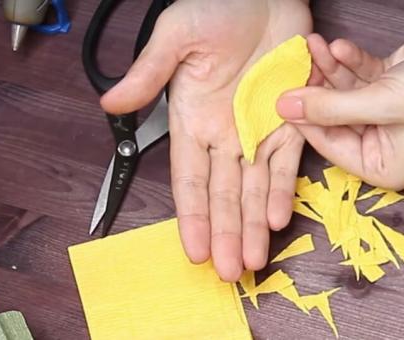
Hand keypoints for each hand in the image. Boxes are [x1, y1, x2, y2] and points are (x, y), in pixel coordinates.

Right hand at [101, 0, 311, 280]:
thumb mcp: (176, 36)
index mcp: (193, 117)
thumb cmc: (217, 7)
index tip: (192, 248)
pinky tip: (277, 218)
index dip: (191, 215)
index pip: (189, 178)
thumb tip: (112, 103)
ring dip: (251, 224)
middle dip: (225, 232)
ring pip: (254, 187)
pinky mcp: (290, 120)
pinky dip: (283, 189)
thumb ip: (148, 73)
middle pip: (223, 193)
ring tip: (252, 259)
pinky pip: (286, 162)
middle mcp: (224, 132)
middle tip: (229, 270)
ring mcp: (257, 128)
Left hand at [277, 0, 403, 189]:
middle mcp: (381, 145)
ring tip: (314, 45)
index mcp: (382, 167)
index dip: (303, 121)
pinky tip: (339, 46)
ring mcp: (383, 114)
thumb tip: (283, 108)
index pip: (328, 147)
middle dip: (315, 89)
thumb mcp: (380, 103)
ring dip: (327, 70)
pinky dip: (348, 62)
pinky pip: (357, 76)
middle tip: (295, 63)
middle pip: (332, 118)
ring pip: (342, 93)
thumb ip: (328, 107)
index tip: (279, 96)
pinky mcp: (388, 86)